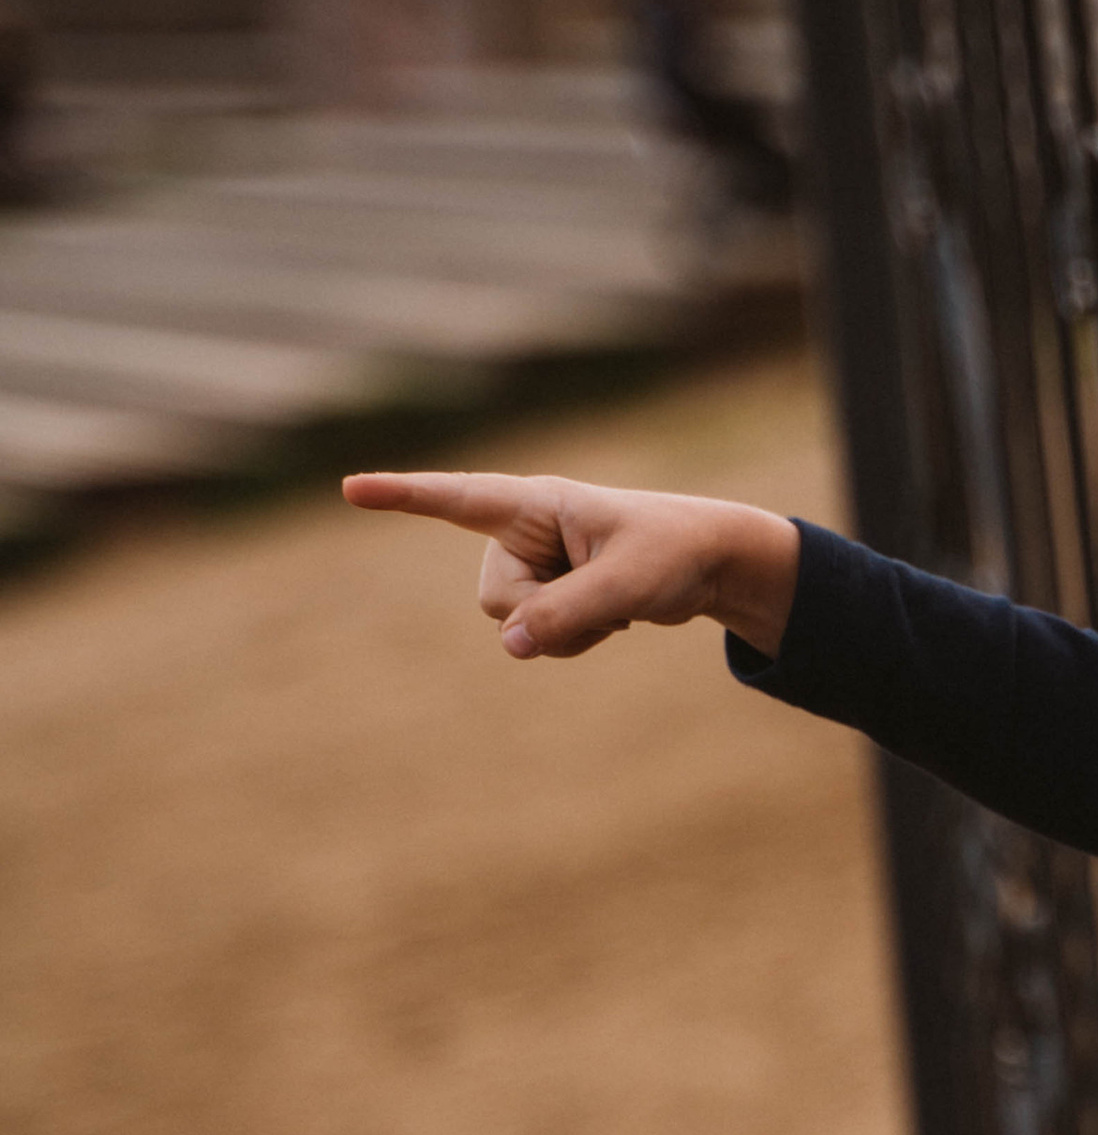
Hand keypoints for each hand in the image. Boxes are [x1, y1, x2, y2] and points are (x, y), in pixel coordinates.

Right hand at [341, 470, 799, 658]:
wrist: (711, 564)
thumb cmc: (673, 553)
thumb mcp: (625, 585)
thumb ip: (564, 614)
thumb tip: (509, 645)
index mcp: (536, 503)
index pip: (457, 498)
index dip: (403, 496)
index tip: (350, 489)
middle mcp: (523, 532)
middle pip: (495, 598)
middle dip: (545, 613)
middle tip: (606, 596)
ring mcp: (534, 566)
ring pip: (513, 625)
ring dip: (565, 631)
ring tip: (614, 603)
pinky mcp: (548, 595)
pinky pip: (537, 638)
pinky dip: (575, 639)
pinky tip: (611, 617)